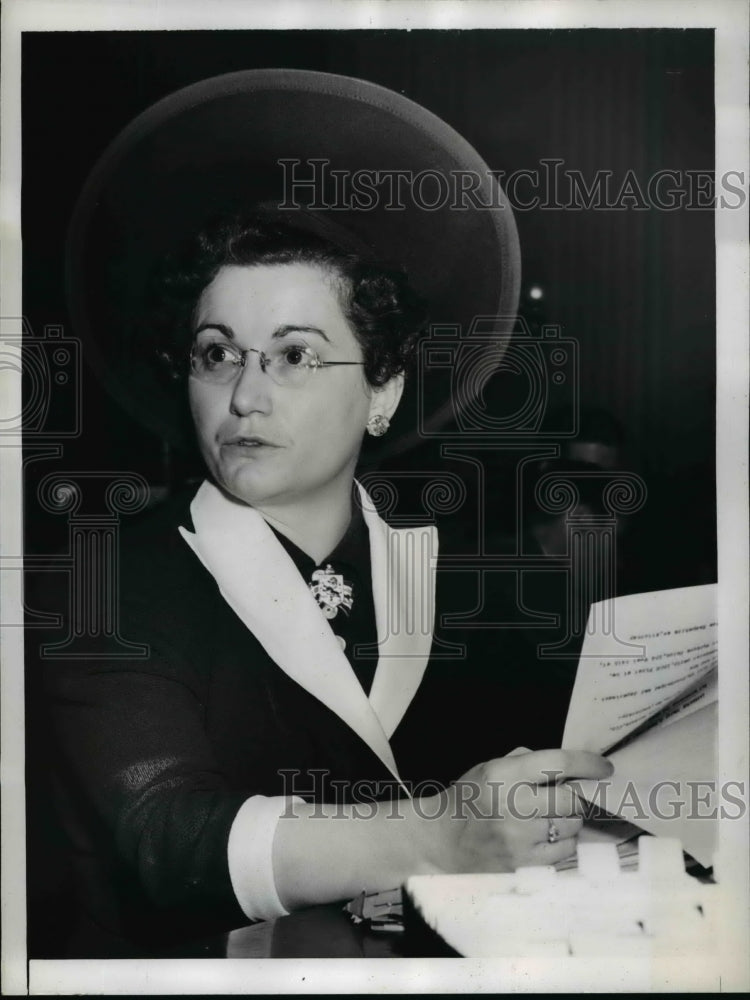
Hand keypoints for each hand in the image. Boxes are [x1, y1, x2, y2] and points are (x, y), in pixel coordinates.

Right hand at [416, 749, 613, 873]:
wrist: (441, 841)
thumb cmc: (468, 799)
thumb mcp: (489, 767)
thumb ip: (526, 761)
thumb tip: (567, 767)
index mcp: (504, 775)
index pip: (558, 763)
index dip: (588, 763)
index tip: (604, 767)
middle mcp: (514, 806)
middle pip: (571, 799)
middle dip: (574, 796)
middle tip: (564, 797)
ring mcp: (520, 839)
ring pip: (571, 827)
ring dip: (568, 820)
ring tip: (550, 818)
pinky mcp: (524, 865)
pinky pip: (564, 852)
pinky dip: (563, 842)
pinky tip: (546, 837)